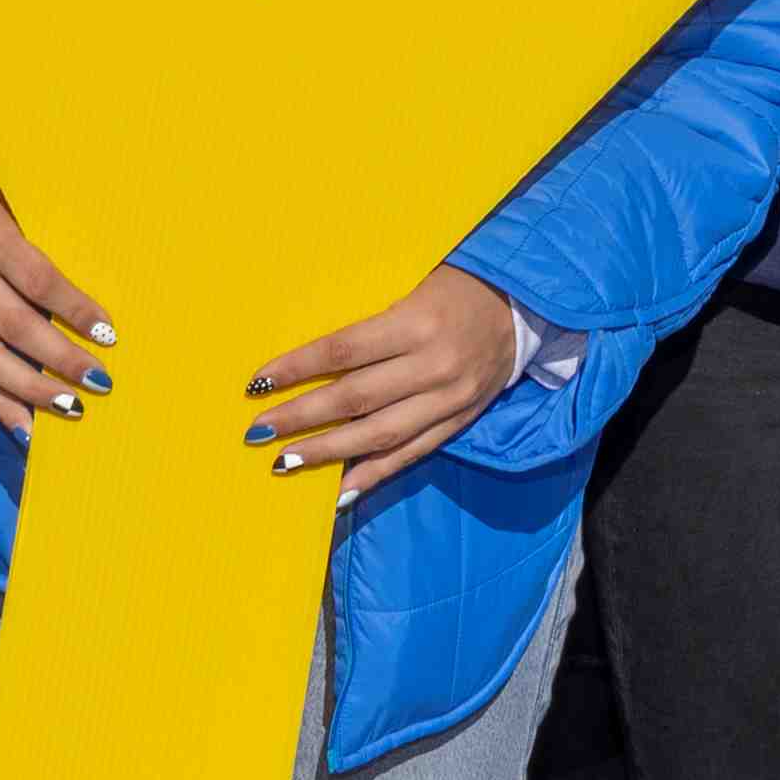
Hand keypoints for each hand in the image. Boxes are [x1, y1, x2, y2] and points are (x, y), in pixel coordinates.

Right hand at [0, 182, 110, 440]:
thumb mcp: (18, 216)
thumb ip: (47, 254)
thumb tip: (97, 310)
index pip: (36, 279)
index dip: (73, 309)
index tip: (108, 335)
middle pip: (12, 324)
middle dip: (58, 359)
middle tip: (98, 382)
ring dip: (29, 390)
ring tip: (69, 408)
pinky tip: (26, 428)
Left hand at [249, 266, 527, 493]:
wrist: (521, 306)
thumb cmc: (453, 289)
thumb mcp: (410, 292)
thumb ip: (369, 329)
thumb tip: (309, 364)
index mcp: (416, 322)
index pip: (343, 351)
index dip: (297, 368)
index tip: (258, 382)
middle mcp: (433, 365)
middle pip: (355, 398)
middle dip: (302, 417)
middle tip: (259, 431)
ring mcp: (449, 399)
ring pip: (379, 434)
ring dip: (328, 453)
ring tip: (286, 462)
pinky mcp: (459, 421)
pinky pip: (411, 453)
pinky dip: (373, 474)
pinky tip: (340, 490)